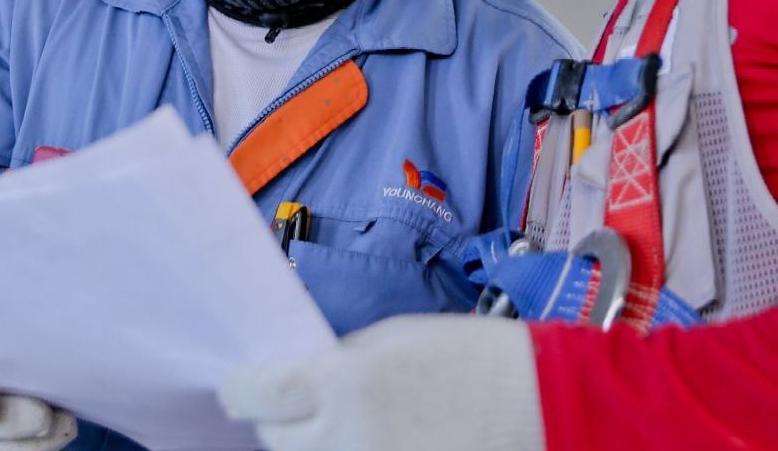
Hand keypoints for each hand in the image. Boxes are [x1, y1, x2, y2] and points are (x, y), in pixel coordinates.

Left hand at [218, 314, 543, 450]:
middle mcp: (346, 438)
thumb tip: (297, 383)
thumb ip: (336, 362)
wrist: (539, 404)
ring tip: (333, 428)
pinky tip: (359, 442)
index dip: (239, 391)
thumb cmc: (470, 358)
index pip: (255, 395)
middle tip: (292, 408)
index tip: (238, 389)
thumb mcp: (391, 338)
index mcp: (343, 382)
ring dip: (307, 449)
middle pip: (274, 440)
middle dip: (277, 421)